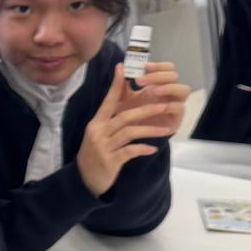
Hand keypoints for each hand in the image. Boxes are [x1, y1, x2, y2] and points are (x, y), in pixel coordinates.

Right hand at [76, 64, 181, 197]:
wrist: (84, 180)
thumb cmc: (96, 155)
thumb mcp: (100, 134)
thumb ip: (112, 120)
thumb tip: (129, 104)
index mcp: (96, 123)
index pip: (108, 101)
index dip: (116, 85)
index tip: (123, 69)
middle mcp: (98, 132)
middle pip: (124, 116)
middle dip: (146, 110)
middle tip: (164, 105)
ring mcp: (103, 147)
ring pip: (129, 132)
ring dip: (150, 130)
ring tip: (166, 129)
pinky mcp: (109, 161)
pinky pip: (129, 151)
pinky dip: (142, 149)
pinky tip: (152, 149)